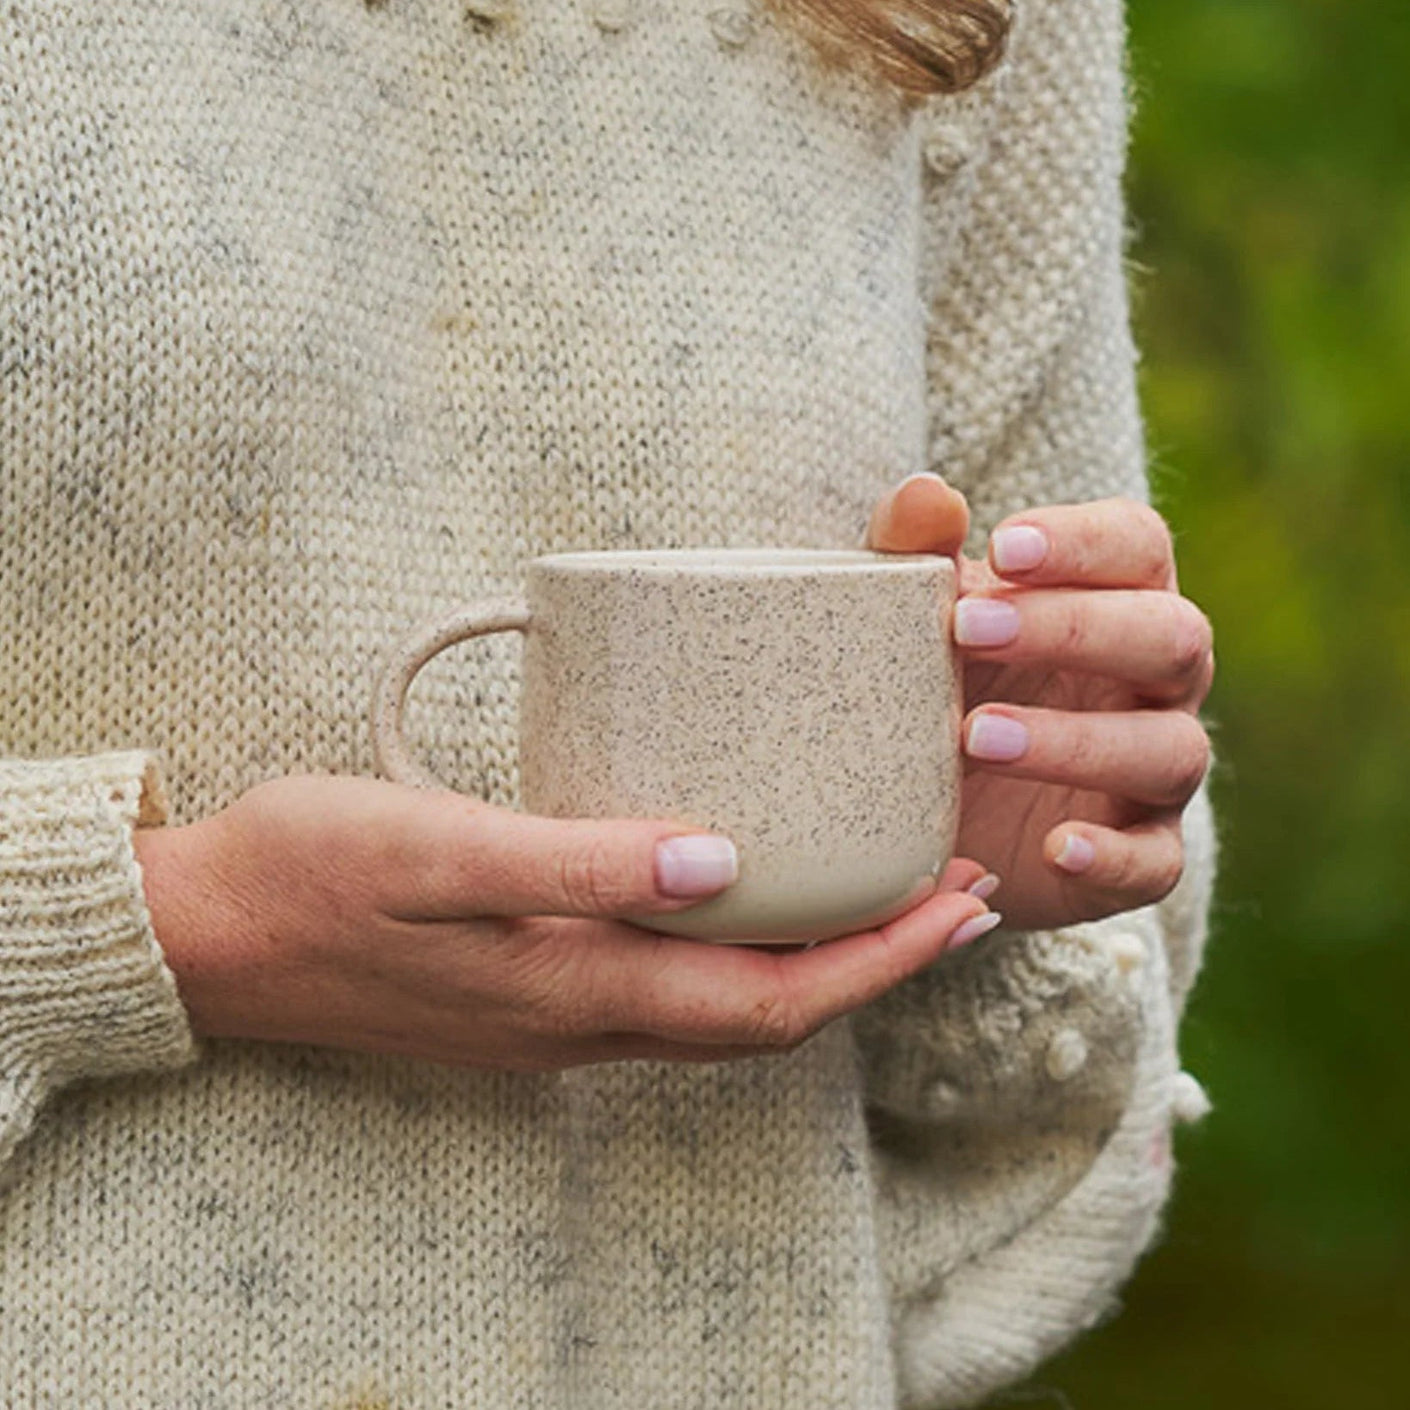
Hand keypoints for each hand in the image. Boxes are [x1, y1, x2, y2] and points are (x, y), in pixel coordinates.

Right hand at [134, 775, 996, 1070]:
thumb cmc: (315, 870)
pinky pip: (673, 991)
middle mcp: (581, 1023)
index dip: (880, 961)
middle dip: (876, 965)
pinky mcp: (530, 992)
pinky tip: (751, 895)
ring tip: (882, 896)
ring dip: (819, 963)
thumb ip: (583, 862)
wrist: (212, 933)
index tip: (961, 903)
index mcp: (574, 990)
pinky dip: (743, 955)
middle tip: (954, 894)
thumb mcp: (441, 849)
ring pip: (724, 1011)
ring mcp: (556, 1017)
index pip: (769, 1001)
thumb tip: (726, 864)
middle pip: (767, 1017)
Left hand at [868, 475, 1213, 931]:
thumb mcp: (921, 618)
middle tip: (967, 631)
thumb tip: (922, 494)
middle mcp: (1157, 681)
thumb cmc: (944, 679)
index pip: (1138, 546)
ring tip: (977, 738)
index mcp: (1118, 599)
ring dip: (1077, 741)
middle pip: (1168, 637)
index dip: (1081, 543)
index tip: (1001, 546)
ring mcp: (1157, 772)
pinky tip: (1056, 846)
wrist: (942, 809)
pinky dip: (1112, 857)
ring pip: (1168, 749)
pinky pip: (1154, 863)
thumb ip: (917, 556)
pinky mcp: (1139, 855)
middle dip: (1073, 629)